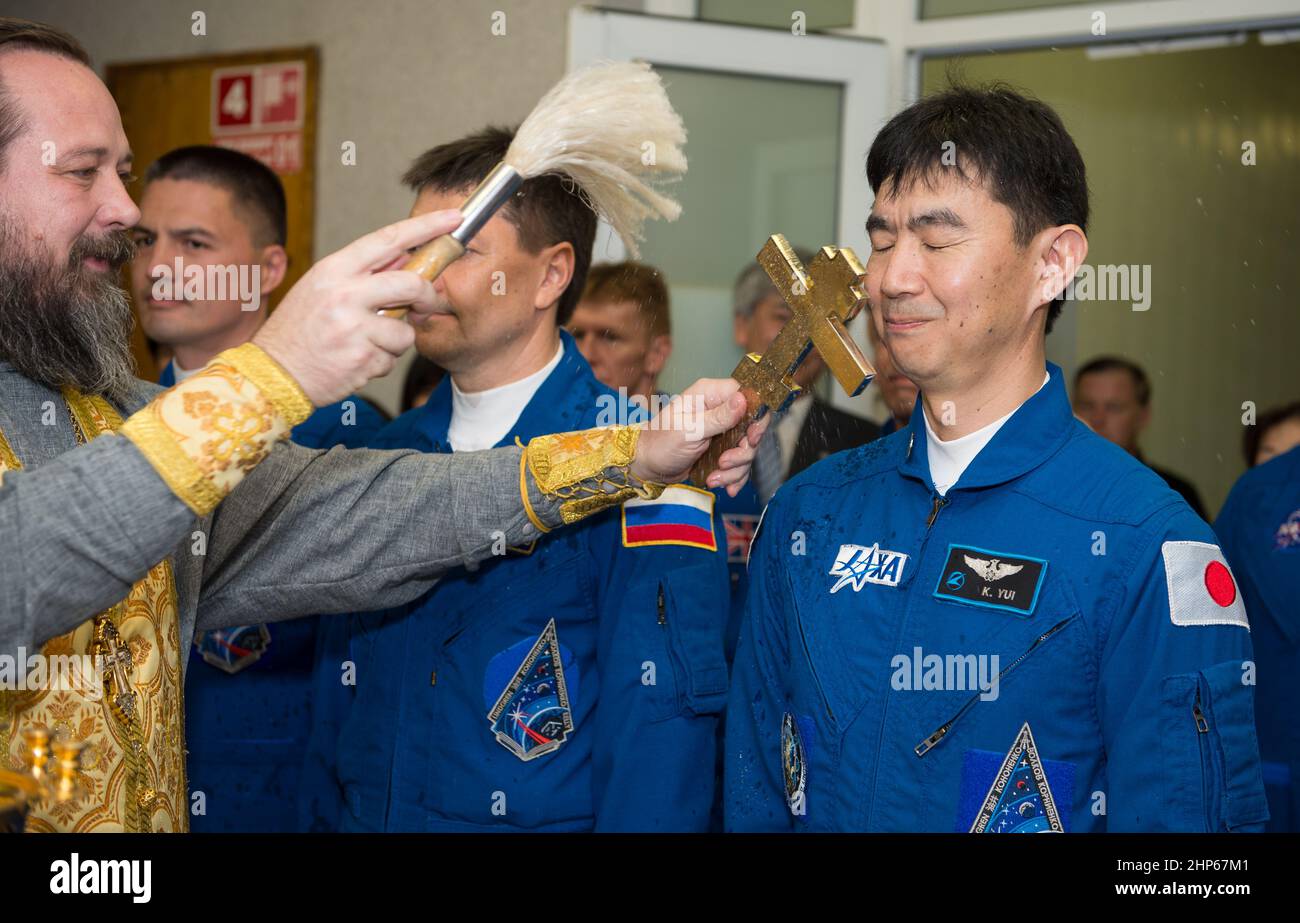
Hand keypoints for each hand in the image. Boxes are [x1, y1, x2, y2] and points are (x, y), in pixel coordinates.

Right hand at [252, 209, 461, 404]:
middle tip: (425, 305)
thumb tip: (405, 258)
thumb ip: (362, 274)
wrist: (272, 374)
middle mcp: (344, 294)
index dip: (426, 226)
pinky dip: (380, 362)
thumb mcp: (321, 288)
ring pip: (405, 330)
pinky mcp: (362, 358)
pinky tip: (355, 361)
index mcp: (334, 269)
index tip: (453, 219)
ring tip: (365, 344)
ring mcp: (354, 328)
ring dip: (394, 342)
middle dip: (426, 296)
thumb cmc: (299, 330)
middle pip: (410, 284)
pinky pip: (391, 359)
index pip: (388, 239)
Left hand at [630, 378, 768, 495]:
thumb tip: (743, 399)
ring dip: (735, 468)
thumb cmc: (660, 442)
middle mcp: (718, 409)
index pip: (746, 394)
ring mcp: (721, 431)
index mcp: (709, 394)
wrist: (647, 466)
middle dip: (743, 451)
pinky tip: (722, 485)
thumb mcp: (689, 430)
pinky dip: (733, 477)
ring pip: (746, 449)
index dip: (755, 416)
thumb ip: (718, 417)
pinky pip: (739, 463)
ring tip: (715, 478)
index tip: (751, 437)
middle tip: (725, 462)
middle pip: (751, 426)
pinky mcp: (721, 450)